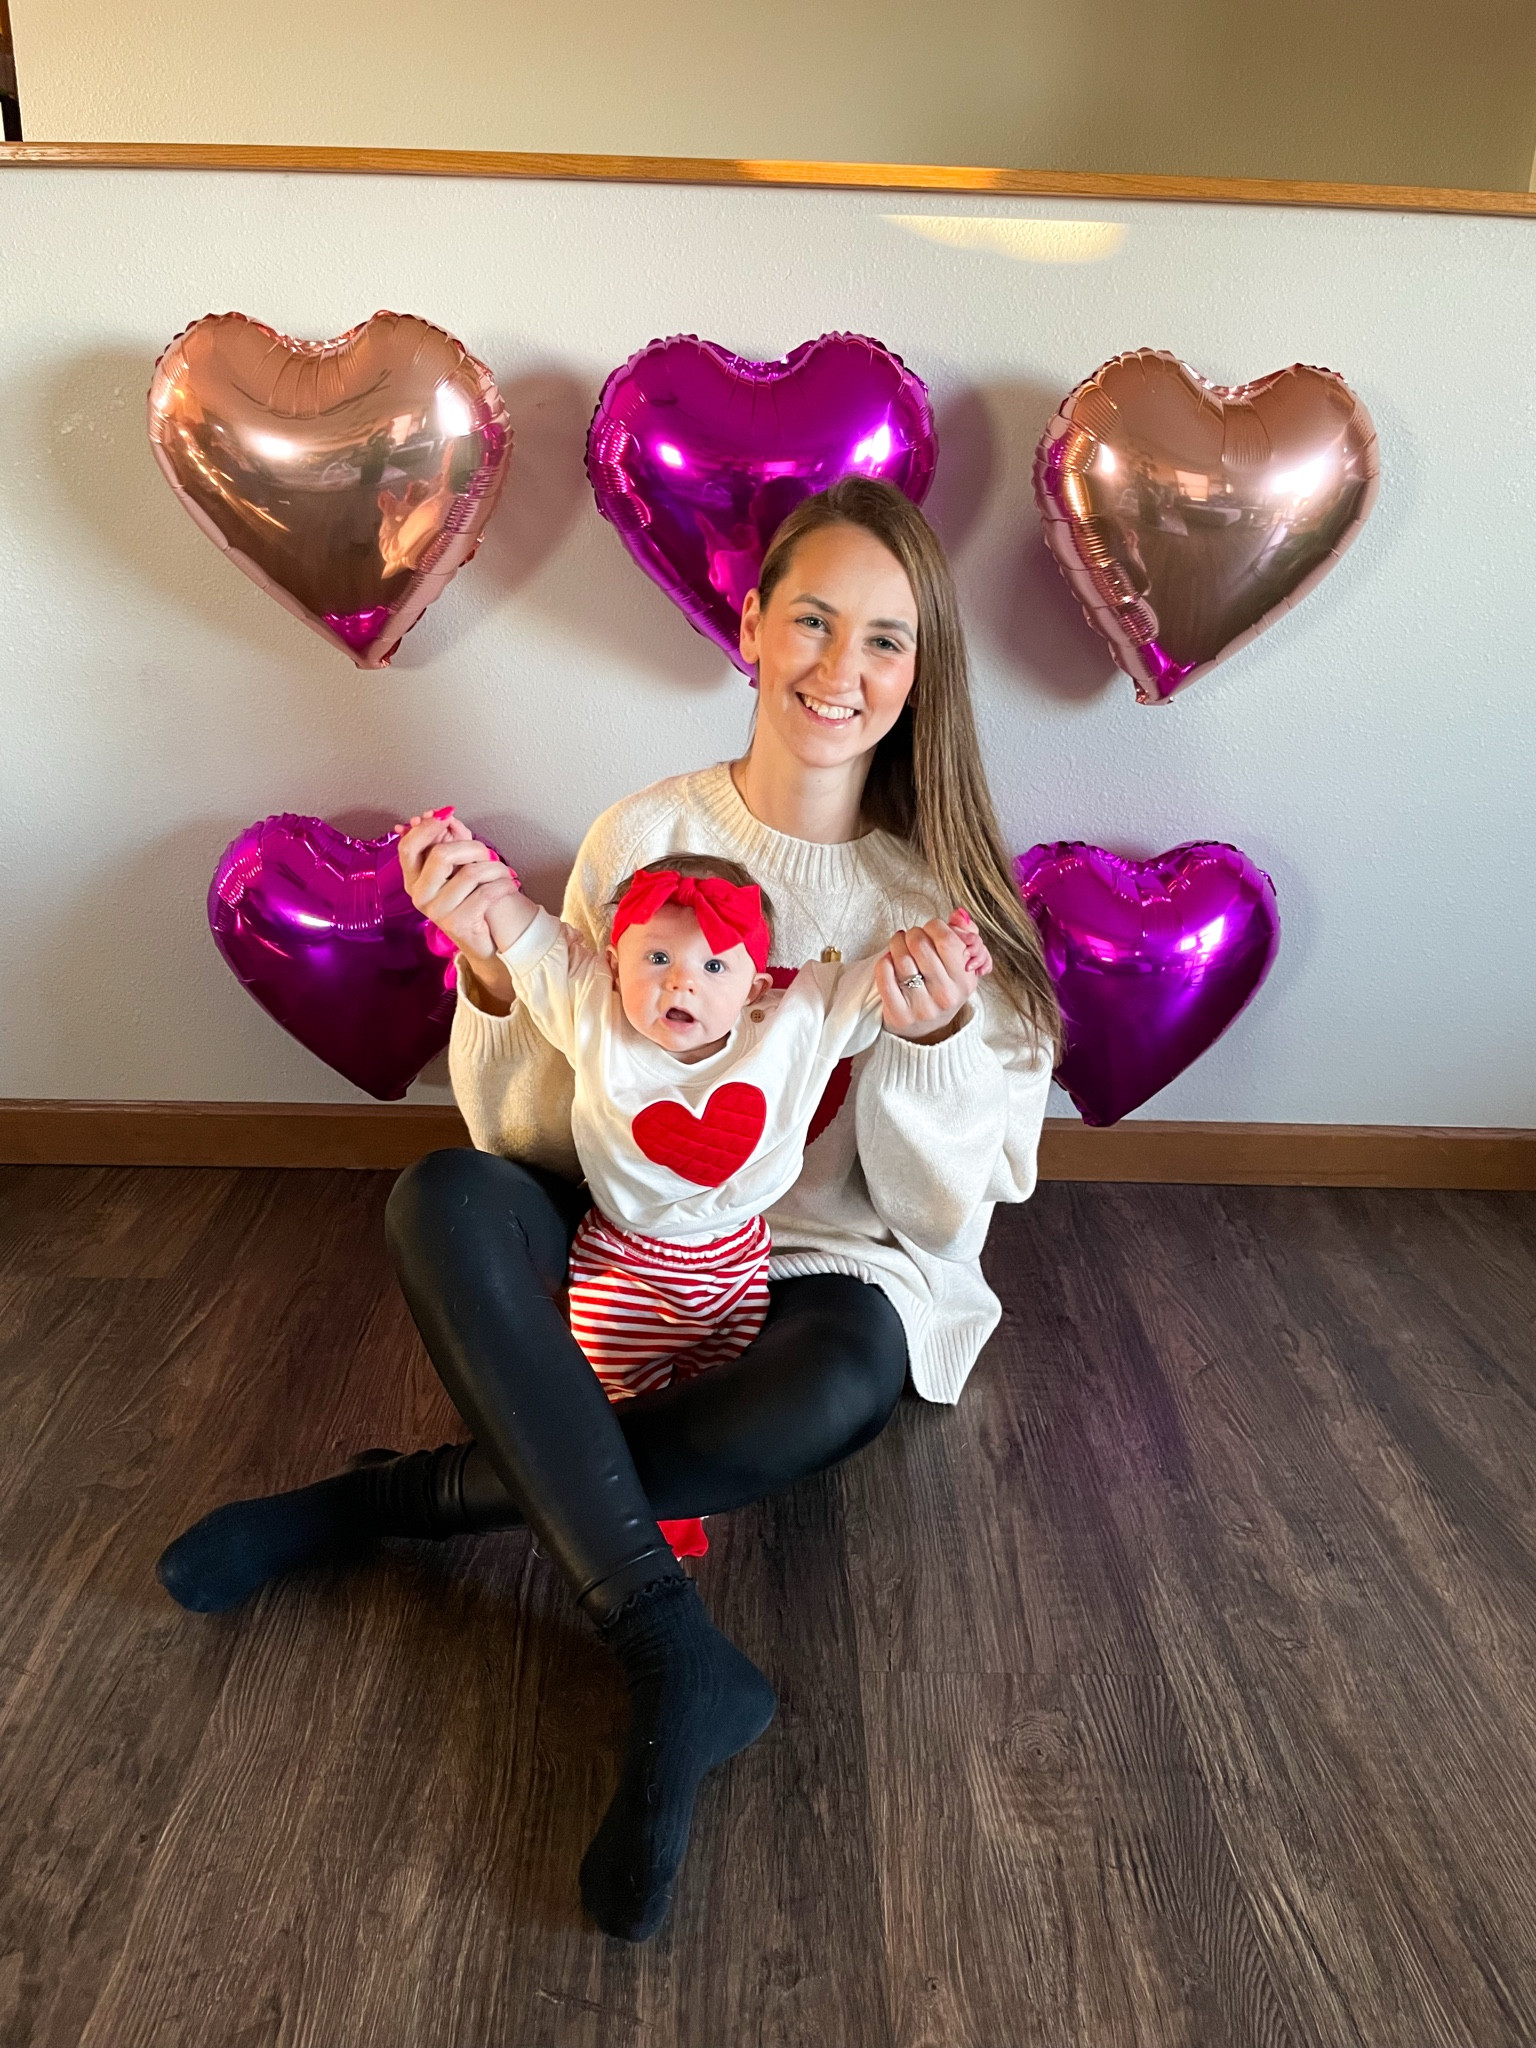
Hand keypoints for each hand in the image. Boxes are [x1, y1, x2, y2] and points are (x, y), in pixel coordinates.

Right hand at [394, 807, 520, 1006]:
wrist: (483, 941)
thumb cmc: (469, 900)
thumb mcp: (456, 869)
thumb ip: (449, 840)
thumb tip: (445, 814)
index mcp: (414, 879)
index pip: (408, 847)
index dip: (427, 828)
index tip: (446, 816)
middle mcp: (420, 895)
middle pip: (441, 855)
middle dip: (472, 847)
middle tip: (487, 852)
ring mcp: (437, 911)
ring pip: (470, 873)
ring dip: (495, 868)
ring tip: (503, 873)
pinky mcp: (458, 923)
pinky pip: (486, 892)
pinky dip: (504, 885)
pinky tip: (508, 885)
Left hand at [876, 909, 990, 1043]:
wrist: (928, 1031)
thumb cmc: (943, 990)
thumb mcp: (962, 966)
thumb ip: (965, 935)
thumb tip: (958, 915)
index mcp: (965, 980)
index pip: (947, 939)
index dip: (934, 926)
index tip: (930, 930)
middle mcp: (945, 994)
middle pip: (920, 944)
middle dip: (912, 934)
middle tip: (911, 938)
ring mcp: (922, 1006)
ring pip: (901, 958)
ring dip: (896, 944)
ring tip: (899, 946)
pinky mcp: (899, 1014)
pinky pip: (885, 977)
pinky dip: (883, 963)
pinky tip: (889, 962)